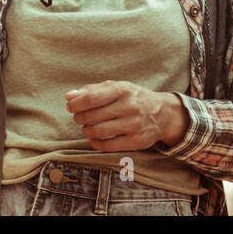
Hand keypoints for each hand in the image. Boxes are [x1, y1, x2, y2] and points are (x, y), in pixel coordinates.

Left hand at [65, 81, 185, 149]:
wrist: (164, 114)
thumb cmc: (134, 98)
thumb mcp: (118, 87)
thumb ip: (93, 90)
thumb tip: (69, 96)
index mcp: (123, 90)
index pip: (91, 98)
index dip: (75, 104)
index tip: (71, 106)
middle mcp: (129, 106)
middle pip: (91, 116)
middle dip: (79, 117)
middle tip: (80, 117)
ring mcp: (133, 125)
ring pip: (96, 131)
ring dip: (86, 130)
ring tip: (88, 127)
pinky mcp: (135, 142)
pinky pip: (106, 145)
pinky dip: (95, 142)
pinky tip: (95, 138)